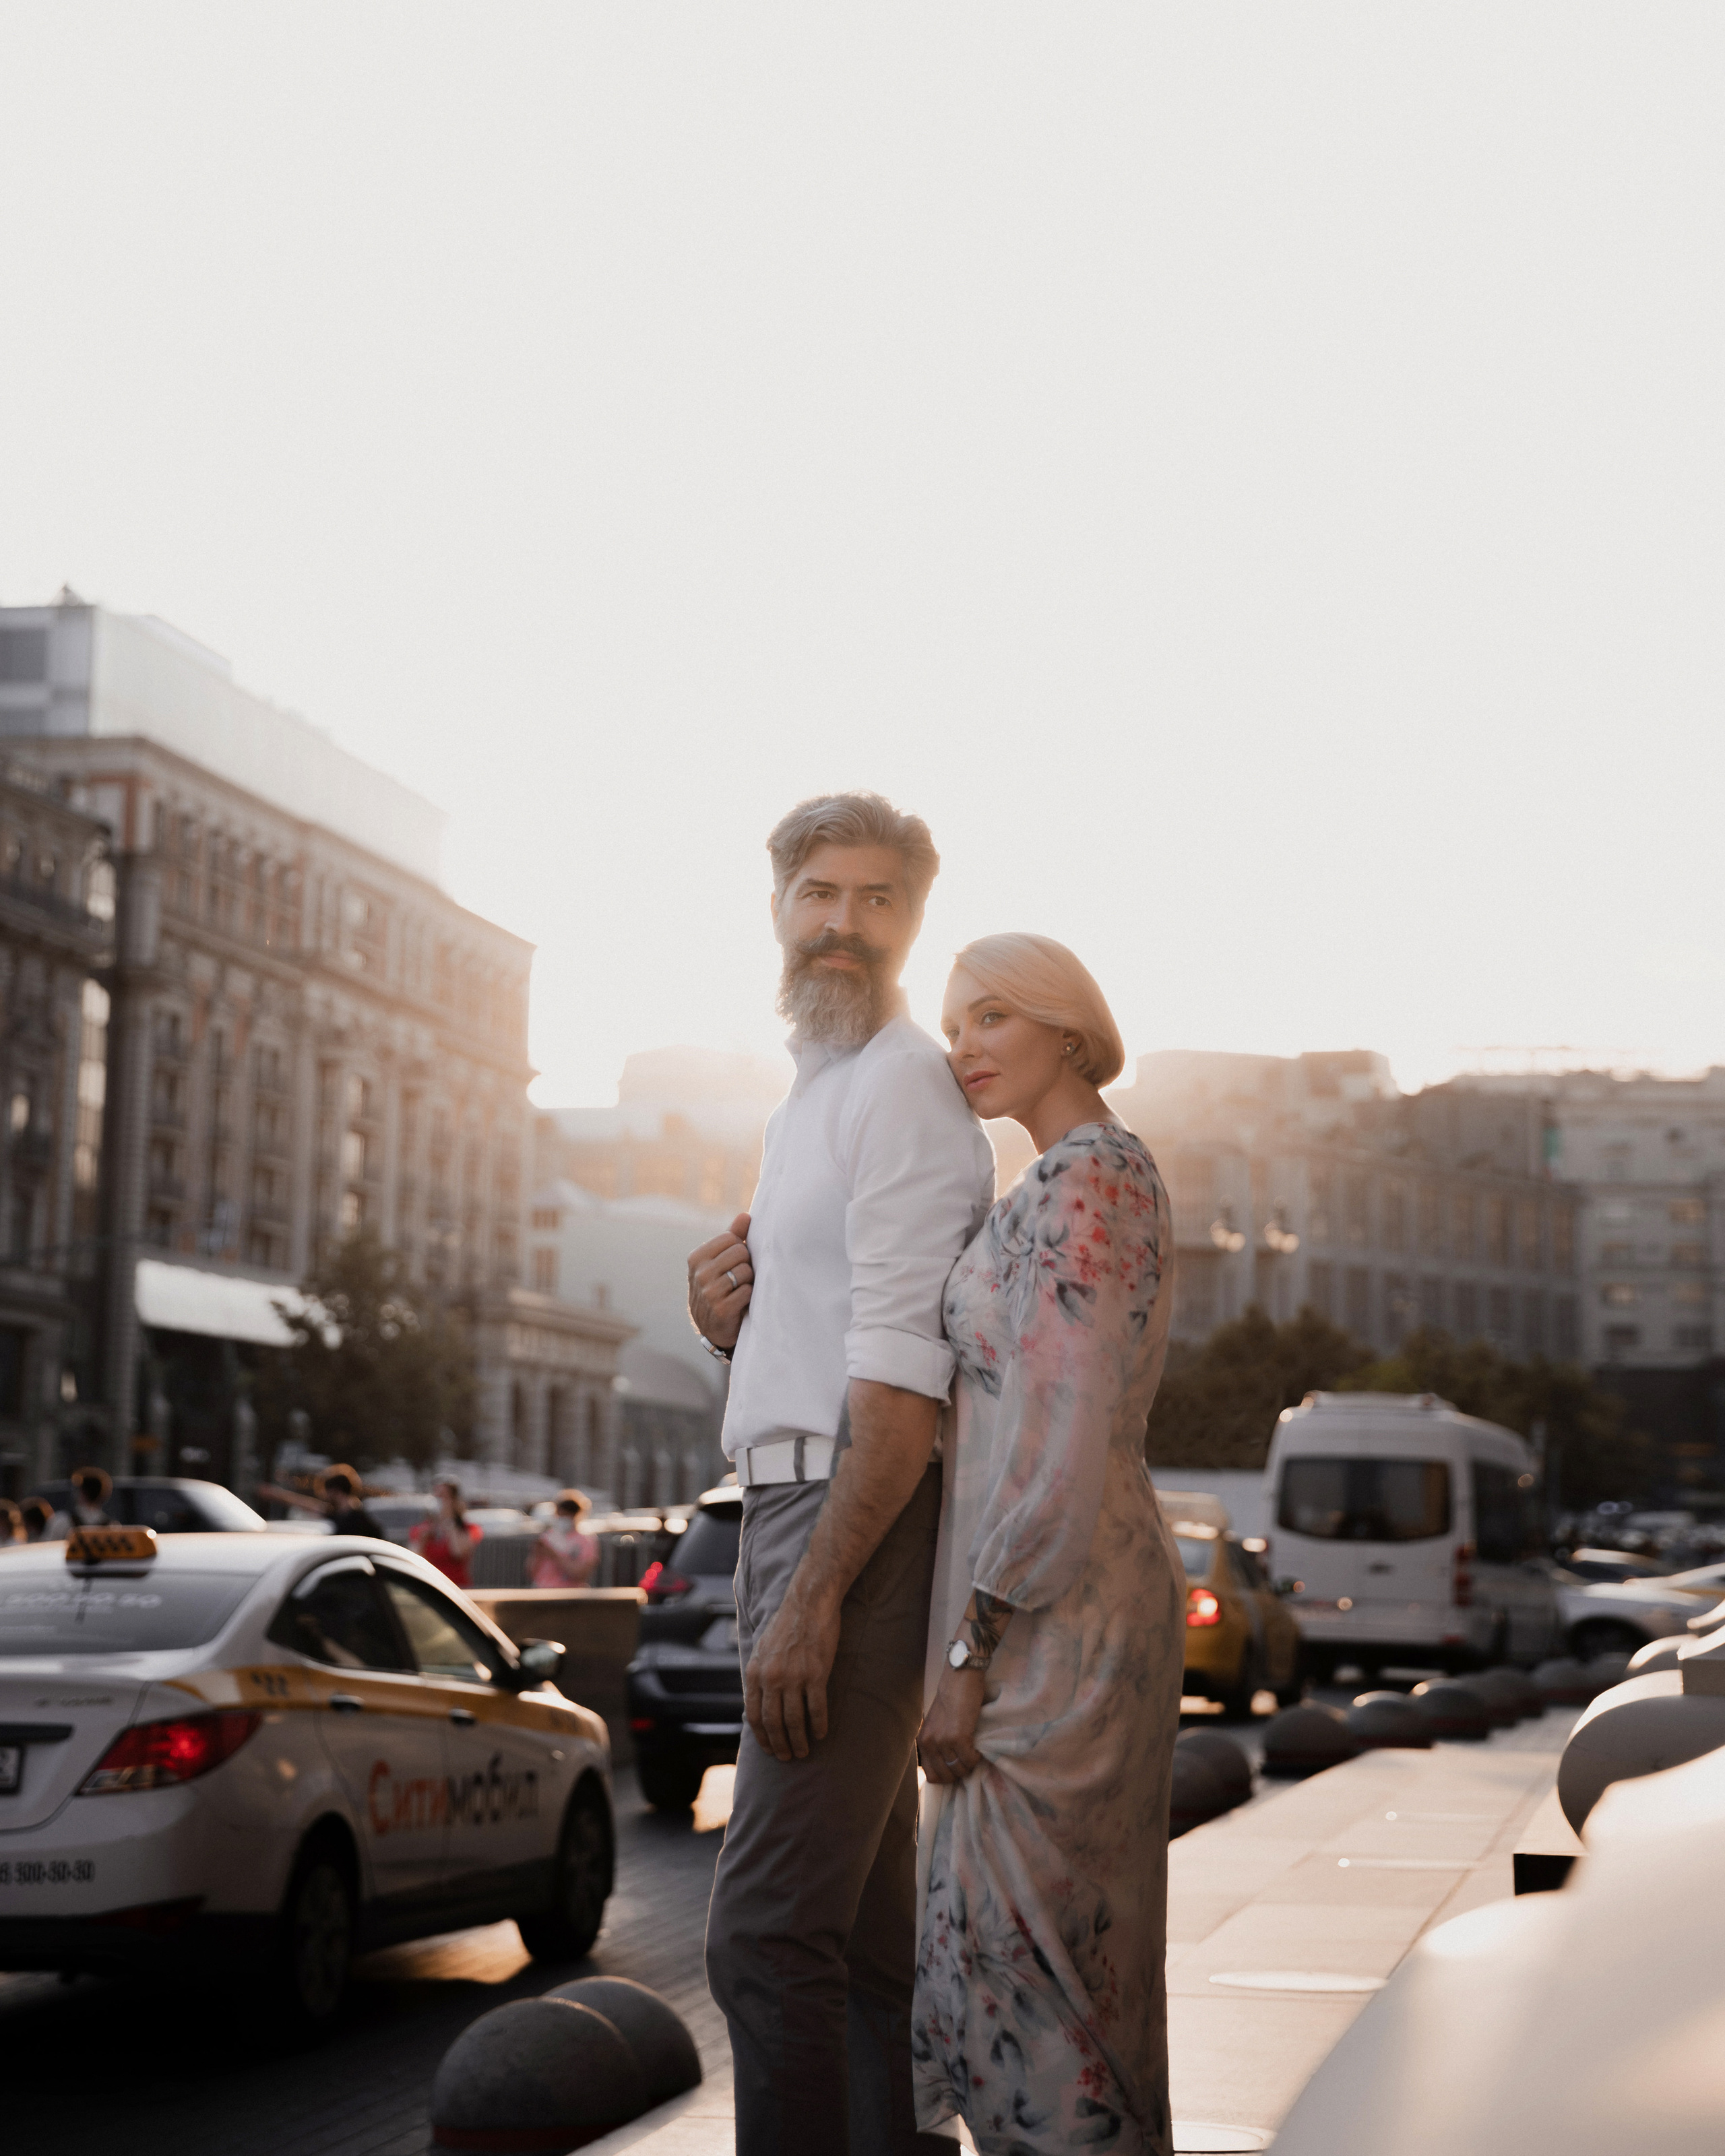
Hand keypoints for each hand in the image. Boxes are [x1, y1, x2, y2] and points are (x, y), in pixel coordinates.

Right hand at [688, 1212, 753, 1349]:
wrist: (713, 1328)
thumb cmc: (720, 1287)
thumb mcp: (720, 1261)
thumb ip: (732, 1237)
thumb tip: (745, 1216)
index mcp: (697, 1258)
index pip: (731, 1238)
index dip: (739, 1249)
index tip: (734, 1262)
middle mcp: (699, 1274)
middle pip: (740, 1252)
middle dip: (746, 1264)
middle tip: (739, 1278)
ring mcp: (709, 1292)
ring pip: (745, 1271)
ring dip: (748, 1281)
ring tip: (740, 1289)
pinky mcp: (721, 1309)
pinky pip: (747, 1291)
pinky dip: (749, 1296)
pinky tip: (741, 1302)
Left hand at [744, 1585, 840, 1760]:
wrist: (808, 1603)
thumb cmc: (786, 1625)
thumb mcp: (762, 1649)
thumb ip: (759, 1675)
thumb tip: (757, 1701)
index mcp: (756, 1672)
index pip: (754, 1715)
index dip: (762, 1737)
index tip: (768, 1749)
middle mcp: (772, 1677)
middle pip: (774, 1722)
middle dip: (780, 1744)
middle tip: (787, 1757)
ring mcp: (794, 1676)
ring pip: (795, 1720)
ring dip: (799, 1740)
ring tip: (804, 1751)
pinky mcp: (816, 1673)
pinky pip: (817, 1708)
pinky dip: (819, 1724)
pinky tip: (821, 1733)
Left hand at [917, 1665, 985, 1784]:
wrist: (960, 1677)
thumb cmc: (951, 1697)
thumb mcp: (937, 1723)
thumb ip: (937, 1741)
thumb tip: (947, 1763)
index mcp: (922, 1740)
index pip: (931, 1776)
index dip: (946, 1777)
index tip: (956, 1769)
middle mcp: (929, 1743)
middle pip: (946, 1776)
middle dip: (959, 1773)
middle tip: (968, 1761)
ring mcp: (943, 1741)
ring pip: (959, 1770)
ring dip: (969, 1765)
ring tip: (973, 1752)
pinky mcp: (958, 1737)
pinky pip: (970, 1760)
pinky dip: (977, 1757)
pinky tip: (978, 1747)